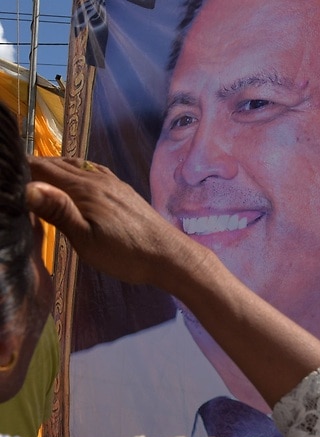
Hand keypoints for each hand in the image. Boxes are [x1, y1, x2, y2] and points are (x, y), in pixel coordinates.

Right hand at [27, 156, 205, 288]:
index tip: (5, 174)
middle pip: (59, 165)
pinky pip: (95, 171)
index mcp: (85, 189)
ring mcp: (114, 183)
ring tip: (39, 173)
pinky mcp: (124, 191)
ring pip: (78, 166)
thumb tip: (27, 186)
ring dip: (56, 166)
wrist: (168, 254)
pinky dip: (78, 169)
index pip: (45, 169)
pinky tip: (79, 176)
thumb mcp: (87, 240)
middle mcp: (98, 179)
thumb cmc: (126, 253)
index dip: (22, 168)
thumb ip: (59, 212)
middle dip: (35, 166)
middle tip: (14, 173)